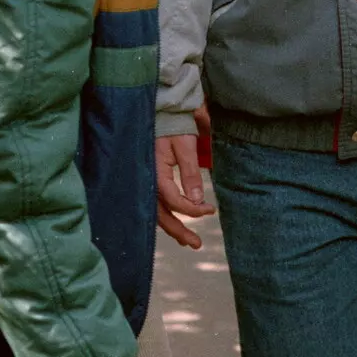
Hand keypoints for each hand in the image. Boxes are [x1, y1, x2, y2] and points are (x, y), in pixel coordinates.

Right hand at [156, 132, 214, 249]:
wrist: (160, 112)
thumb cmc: (173, 125)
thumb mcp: (184, 145)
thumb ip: (190, 172)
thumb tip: (196, 200)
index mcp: (156, 173)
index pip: (175, 201)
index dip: (193, 210)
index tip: (210, 209)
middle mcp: (148, 181)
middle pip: (161, 214)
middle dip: (179, 231)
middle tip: (197, 244)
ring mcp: (146, 181)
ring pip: (156, 212)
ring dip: (172, 228)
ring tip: (189, 241)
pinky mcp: (148, 179)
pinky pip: (155, 203)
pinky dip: (165, 216)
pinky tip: (175, 224)